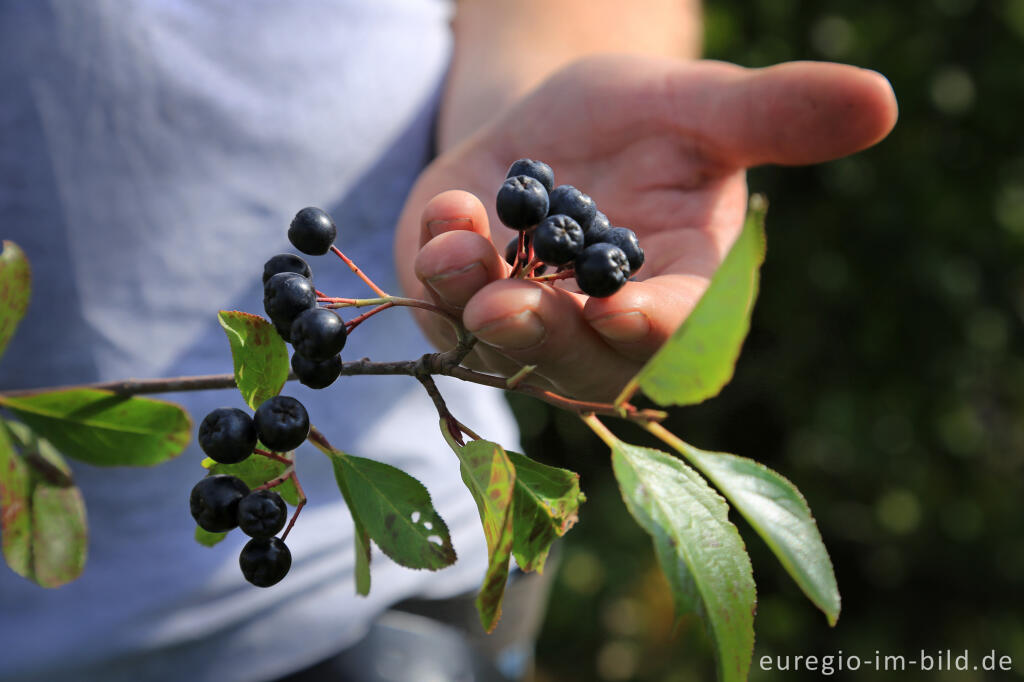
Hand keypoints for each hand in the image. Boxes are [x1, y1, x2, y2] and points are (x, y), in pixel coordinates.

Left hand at [395, 55, 897, 401]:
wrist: (551, 127)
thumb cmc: (639, 122)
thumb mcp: (700, 107)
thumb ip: (772, 117)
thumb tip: (881, 99)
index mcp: (676, 292)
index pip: (675, 332)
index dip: (653, 331)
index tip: (625, 315)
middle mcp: (598, 329)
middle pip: (577, 359)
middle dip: (543, 334)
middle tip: (510, 306)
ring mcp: (527, 323)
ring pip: (501, 342)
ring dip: (472, 303)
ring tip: (457, 249)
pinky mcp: (463, 301)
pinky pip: (444, 303)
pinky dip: (436, 265)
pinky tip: (444, 218)